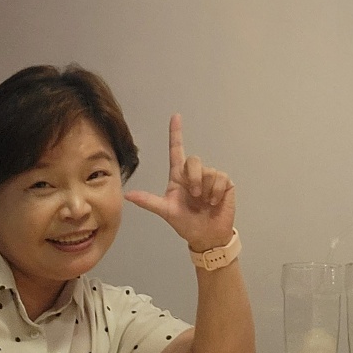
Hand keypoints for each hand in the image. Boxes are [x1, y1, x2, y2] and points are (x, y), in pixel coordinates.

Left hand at [123, 114, 235, 251]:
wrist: (206, 236)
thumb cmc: (186, 223)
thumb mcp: (166, 212)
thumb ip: (149, 202)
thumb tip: (128, 195)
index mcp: (178, 177)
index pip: (177, 150)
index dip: (176, 133)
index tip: (175, 116)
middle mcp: (194, 174)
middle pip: (193, 160)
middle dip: (193, 177)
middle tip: (194, 195)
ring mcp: (210, 177)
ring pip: (207, 171)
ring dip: (205, 189)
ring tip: (205, 202)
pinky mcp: (224, 183)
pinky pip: (220, 178)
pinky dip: (215, 191)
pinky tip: (214, 201)